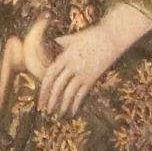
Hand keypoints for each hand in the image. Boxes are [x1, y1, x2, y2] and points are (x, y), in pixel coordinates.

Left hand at [35, 2, 151, 117]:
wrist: (111, 37)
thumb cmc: (92, 35)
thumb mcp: (73, 37)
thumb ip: (61, 42)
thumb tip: (51, 42)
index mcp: (65, 56)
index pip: (50, 74)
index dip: (44, 88)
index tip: (40, 97)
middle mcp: (72, 66)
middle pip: (58, 86)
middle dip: (51, 100)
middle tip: (46, 110)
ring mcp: (83, 72)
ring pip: (69, 92)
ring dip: (62, 105)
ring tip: (58, 114)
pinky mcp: (92, 77)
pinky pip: (82, 93)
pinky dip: (76, 103)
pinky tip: (72, 111)